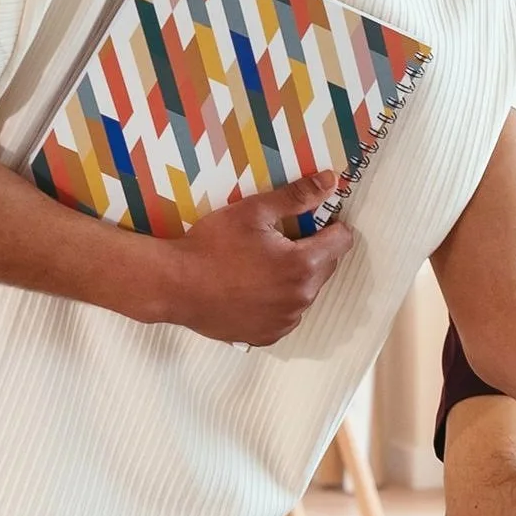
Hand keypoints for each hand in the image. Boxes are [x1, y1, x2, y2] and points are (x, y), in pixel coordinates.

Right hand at [150, 178, 351, 345]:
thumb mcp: (253, 211)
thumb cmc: (211, 245)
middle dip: (311, 250)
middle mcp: (301, 298)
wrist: (174, 285)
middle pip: (325, 267)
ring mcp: (285, 321)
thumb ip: (296, 196)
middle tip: (278, 240)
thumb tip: (330, 181)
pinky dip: (277, 301)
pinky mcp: (268, 335)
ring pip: (306, 292)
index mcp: (303, 265)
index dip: (331, 226)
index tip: (313, 221)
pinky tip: (252, 288)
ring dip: (295, 277)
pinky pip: (286, 314)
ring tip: (260, 265)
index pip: (341, 242)